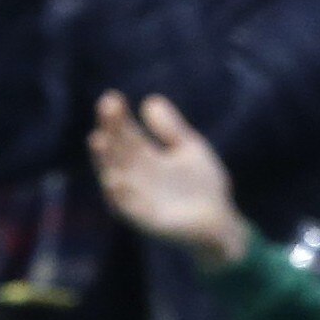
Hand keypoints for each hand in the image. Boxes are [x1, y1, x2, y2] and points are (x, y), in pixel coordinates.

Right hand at [87, 92, 245, 265]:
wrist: (220, 221)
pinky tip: (114, 179)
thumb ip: (171, 129)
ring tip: (98, 140)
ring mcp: (138, 198)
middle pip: (117, 150)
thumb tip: (149, 101)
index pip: (126, 133)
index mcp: (144, 156)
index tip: (112, 97)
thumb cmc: (202, 185)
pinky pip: (129, 208)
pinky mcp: (147, 220)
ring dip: (105, 160)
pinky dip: (120, 196)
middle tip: (105, 108)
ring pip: (115, 177)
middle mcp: (135, 175)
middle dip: (110, 130)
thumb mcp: (189, 148)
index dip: (117, 117)